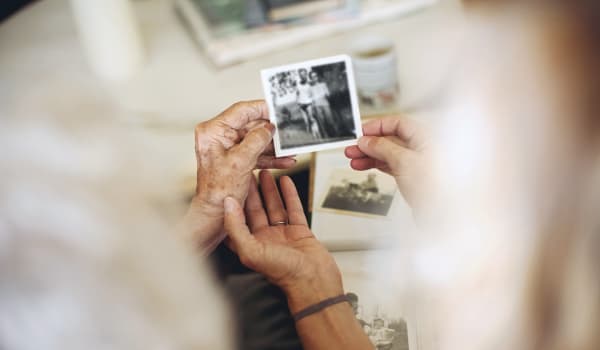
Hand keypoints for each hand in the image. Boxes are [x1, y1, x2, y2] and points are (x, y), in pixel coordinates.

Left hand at [183, 101, 295, 252]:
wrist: (214, 214)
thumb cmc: (218, 192)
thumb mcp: (241, 162)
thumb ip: (256, 140)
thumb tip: (268, 127)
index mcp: (213, 132)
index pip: (241, 111)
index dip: (261, 109)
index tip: (277, 109)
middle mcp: (219, 137)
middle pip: (251, 125)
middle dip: (270, 131)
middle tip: (287, 131)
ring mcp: (228, 149)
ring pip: (256, 140)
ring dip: (274, 146)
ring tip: (289, 148)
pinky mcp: (236, 159)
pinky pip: (256, 153)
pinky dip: (270, 157)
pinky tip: (284, 160)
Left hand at [223, 170, 342, 312]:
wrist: (314, 281)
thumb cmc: (284, 274)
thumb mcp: (252, 250)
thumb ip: (237, 227)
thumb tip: (228, 205)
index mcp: (250, 244)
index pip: (238, 218)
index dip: (234, 201)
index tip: (233, 183)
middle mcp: (264, 239)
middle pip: (255, 209)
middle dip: (252, 190)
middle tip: (249, 171)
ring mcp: (282, 234)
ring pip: (274, 206)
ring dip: (269, 189)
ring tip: (266, 172)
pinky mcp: (299, 231)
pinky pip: (293, 208)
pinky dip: (289, 194)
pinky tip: (286, 182)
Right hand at [345, 116, 428, 209]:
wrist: (440, 212)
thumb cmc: (433, 186)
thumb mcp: (403, 160)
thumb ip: (382, 147)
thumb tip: (367, 140)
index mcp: (423, 137)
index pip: (397, 123)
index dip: (378, 126)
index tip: (362, 132)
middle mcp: (419, 147)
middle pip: (389, 138)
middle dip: (369, 143)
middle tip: (353, 147)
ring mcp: (414, 162)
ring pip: (386, 153)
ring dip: (368, 155)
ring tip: (353, 159)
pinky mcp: (409, 176)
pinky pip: (388, 165)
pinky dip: (375, 164)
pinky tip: (363, 166)